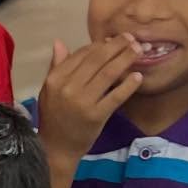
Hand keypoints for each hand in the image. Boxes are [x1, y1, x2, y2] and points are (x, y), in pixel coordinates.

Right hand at [37, 36, 143, 162]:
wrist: (56, 149)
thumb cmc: (54, 118)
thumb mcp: (48, 91)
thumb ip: (56, 67)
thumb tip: (60, 43)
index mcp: (55, 79)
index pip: (82, 54)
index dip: (100, 44)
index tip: (114, 39)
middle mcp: (68, 88)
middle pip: (98, 59)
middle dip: (118, 45)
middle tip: (132, 38)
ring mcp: (82, 102)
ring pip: (108, 73)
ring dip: (126, 58)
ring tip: (139, 50)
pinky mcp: (96, 116)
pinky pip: (116, 96)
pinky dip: (129, 85)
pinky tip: (138, 77)